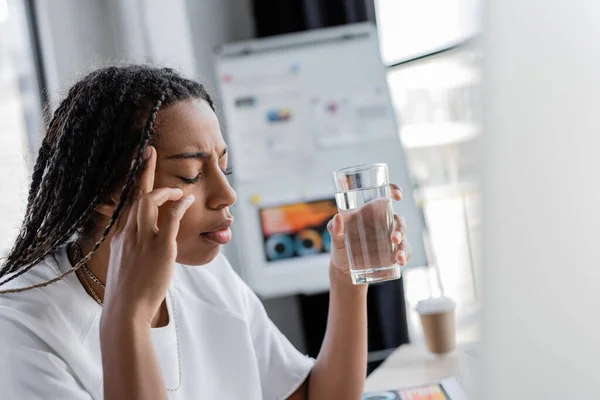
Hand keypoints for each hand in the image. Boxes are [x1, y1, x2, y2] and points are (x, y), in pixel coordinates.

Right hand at [103, 146, 194, 324]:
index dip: (132, 182)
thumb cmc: (127, 293)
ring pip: (148, 201)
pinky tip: (188, 200)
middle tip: (149, 151)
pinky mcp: (160, 249)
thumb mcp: (125, 265)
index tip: (137, 165)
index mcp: (119, 236)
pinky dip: (180, 206)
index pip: (125, 201)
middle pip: (134, 194)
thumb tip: (148, 245)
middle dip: (142, 170)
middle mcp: (128, 233)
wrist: (124, 312)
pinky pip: (171, 220)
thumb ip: (135, 249)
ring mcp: (143, 240)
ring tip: (178, 189)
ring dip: (164, 190)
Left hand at [328, 183, 410, 279]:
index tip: (398, 196)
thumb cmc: (340, 245)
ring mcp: (389, 239)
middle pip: (399, 220)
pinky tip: (400, 262)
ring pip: (403, 238)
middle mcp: (383, 223)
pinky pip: (404, 252)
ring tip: (398, 258)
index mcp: (371, 212)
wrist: (342, 268)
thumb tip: (338, 218)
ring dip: (404, 246)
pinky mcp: (392, 253)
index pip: (386, 197)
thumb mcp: (335, 237)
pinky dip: (405, 256)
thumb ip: (334, 228)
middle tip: (394, 239)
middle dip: (400, 229)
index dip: (394, 191)